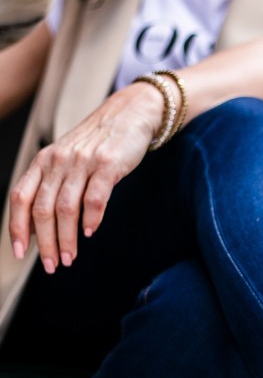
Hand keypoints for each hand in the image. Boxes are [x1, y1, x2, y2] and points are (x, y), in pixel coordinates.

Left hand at [9, 82, 162, 271]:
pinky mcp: (108, 164)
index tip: (20, 253)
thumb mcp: (66, 159)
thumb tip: (37, 229)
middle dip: (45, 243)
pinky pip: (95, 198)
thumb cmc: (98, 142)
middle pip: (42, 209)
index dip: (16, 227)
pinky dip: (91, 219)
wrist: (129, 113)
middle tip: (52, 265)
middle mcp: (58, 161)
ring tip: (70, 257)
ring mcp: (83, 162)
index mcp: (43, 161)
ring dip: (66, 238)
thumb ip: (51, 187)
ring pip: (66, 208)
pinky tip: (90, 232)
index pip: (20, 197)